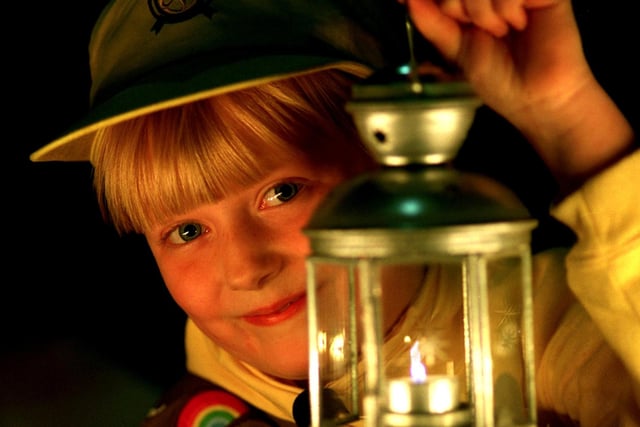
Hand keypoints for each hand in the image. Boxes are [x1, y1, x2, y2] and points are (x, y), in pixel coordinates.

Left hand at [405, 0, 634, 193]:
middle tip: (476, 27)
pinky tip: (519, 23)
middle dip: (455, 2)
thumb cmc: (499, 78)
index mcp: (470, 1)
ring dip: (481, 10)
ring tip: (500, 31)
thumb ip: (431, 22)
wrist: (535, 97)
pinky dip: (506, 7)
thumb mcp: (455, 49)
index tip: (404, 0)